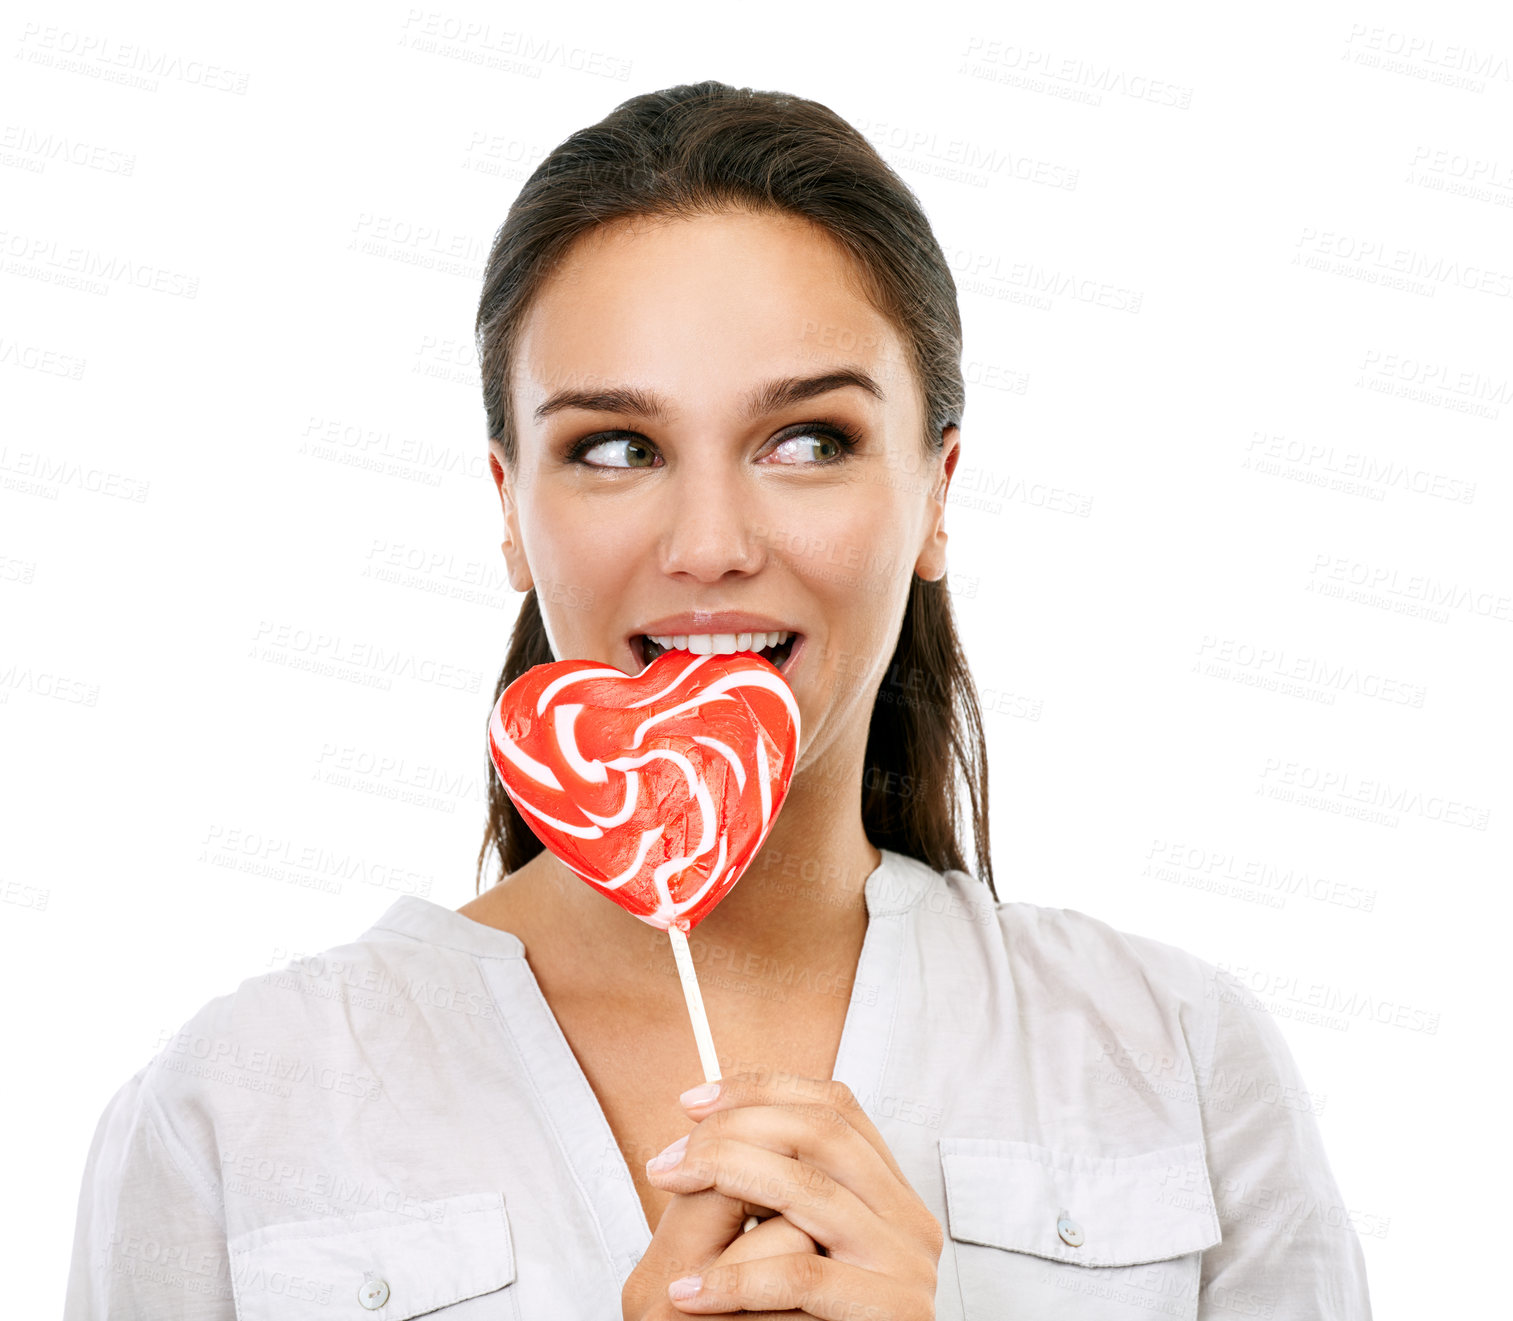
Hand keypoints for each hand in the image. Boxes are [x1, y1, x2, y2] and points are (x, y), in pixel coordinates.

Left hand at [644, 1070, 942, 1317]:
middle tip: (668, 1159)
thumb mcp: (793, 1242)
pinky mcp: (894, 1312)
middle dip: (734, 1130)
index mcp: (891, 1193)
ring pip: (807, 1190)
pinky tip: (688, 1292)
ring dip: (725, 1176)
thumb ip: (776, 1186)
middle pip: (821, 1133)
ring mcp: (907, 1265)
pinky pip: (801, 1277)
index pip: (835, 1106)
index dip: (762, 1090)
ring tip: (668, 1189)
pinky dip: (734, 1280)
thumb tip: (709, 1118)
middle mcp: (911, 1220)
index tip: (693, 1102)